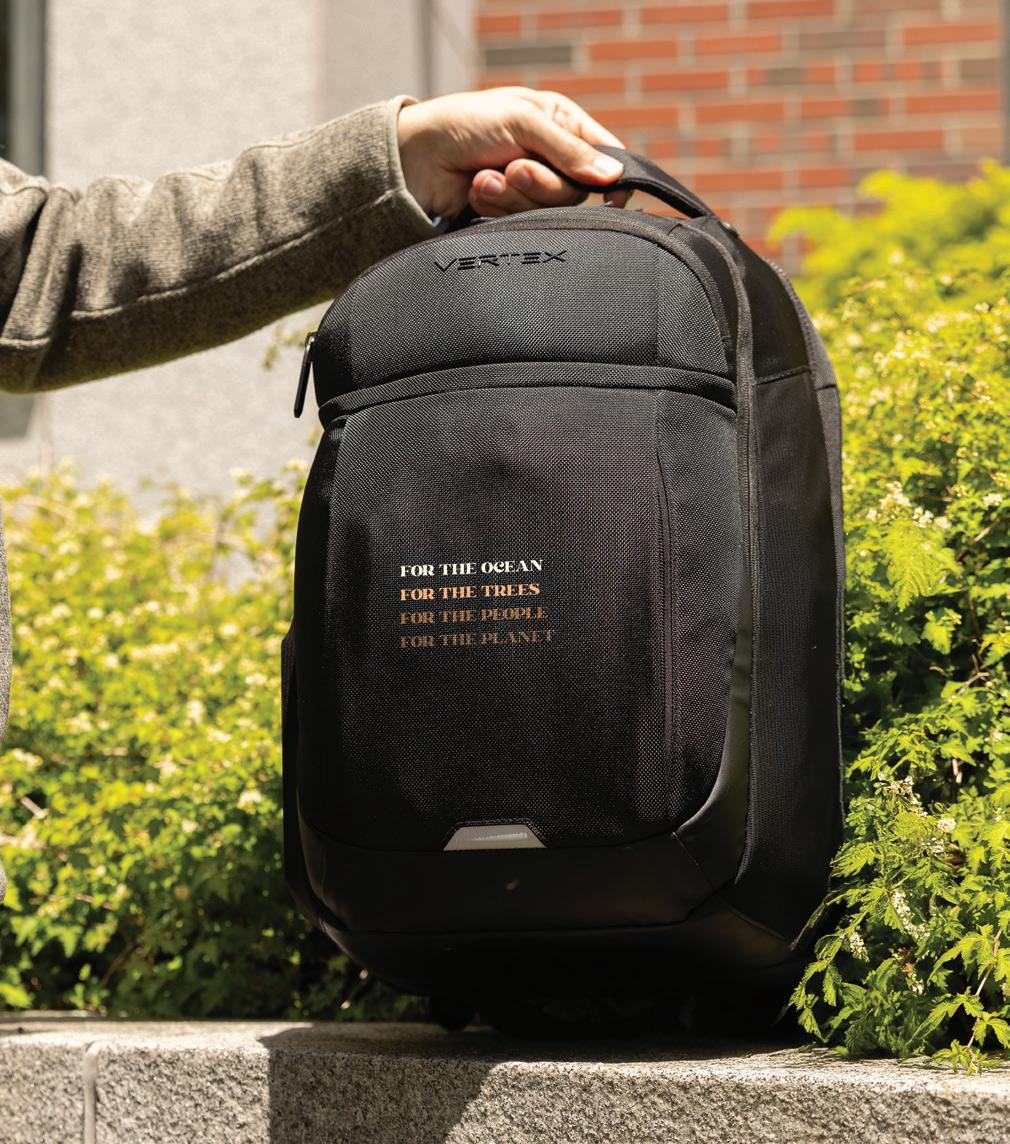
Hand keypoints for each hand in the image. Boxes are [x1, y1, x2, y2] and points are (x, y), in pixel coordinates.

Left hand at [396, 87, 629, 219]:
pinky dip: (496, 206)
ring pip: (546, 210)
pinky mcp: (509, 211)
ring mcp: (528, 186)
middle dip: (540, 184)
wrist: (415, 158)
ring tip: (485, 177)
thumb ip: (568, 151)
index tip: (613, 199)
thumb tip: (613, 175)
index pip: (602, 154)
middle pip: (574, 191)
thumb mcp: (522, 123)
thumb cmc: (465, 125)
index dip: (611, 177)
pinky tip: (476, 190)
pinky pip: (520, 222)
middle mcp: (549, 155)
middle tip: (513, 169)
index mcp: (559, 122)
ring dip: (512, 196)